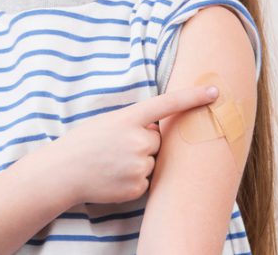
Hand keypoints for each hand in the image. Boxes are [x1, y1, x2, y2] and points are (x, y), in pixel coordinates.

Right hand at [54, 85, 219, 204]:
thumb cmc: (84, 143)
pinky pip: (146, 180)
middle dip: (145, 142)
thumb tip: (159, 131)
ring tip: (112, 163)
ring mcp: (138, 165)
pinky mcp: (137, 187)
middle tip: (118, 147)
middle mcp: (138, 140)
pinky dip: (134, 179)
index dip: (194, 97)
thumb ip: (136, 122)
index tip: (215, 91)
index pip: (168, 104)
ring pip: (153, 161)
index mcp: (129, 118)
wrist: (62, 172)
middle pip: (159, 140)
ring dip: (138, 162)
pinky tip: (114, 177)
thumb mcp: (109, 121)